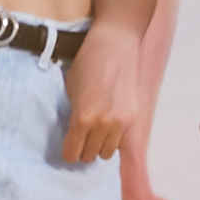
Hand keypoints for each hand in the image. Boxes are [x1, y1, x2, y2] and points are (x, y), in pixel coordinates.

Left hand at [59, 22, 157, 170]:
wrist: (115, 43)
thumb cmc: (87, 62)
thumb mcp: (71, 90)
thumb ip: (72, 114)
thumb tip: (72, 133)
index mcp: (82, 118)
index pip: (72, 153)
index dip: (68, 151)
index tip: (68, 146)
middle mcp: (102, 125)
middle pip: (89, 156)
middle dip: (83, 149)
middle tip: (80, 138)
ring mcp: (120, 122)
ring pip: (106, 153)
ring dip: (99, 145)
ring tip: (95, 132)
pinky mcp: (132, 117)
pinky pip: (120, 141)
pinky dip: (112, 138)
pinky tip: (108, 126)